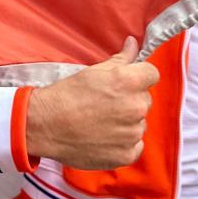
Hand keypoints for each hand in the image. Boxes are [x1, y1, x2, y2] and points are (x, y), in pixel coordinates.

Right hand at [25, 38, 157, 169]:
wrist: (44, 125)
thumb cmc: (66, 96)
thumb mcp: (93, 72)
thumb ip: (121, 59)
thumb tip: (134, 44)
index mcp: (128, 82)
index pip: (152, 74)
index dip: (139, 77)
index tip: (125, 83)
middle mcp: (135, 107)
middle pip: (145, 100)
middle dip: (131, 100)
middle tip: (107, 104)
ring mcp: (132, 133)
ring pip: (139, 123)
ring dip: (127, 123)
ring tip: (101, 123)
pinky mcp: (126, 154)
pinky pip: (135, 146)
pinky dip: (123, 144)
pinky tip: (104, 138)